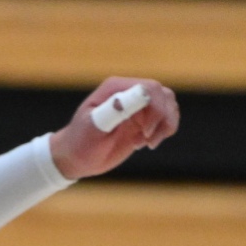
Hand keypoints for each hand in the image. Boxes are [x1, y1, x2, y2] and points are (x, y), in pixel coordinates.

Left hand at [47, 77, 181, 180]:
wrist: (76, 157)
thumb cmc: (80, 142)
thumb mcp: (93, 128)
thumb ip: (113, 110)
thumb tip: (133, 95)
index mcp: (116, 89)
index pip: (150, 88)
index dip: (156, 109)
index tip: (146, 133)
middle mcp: (129, 93)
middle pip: (163, 95)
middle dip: (162, 119)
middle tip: (147, 141)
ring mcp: (138, 106)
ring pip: (169, 104)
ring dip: (165, 126)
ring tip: (147, 143)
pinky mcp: (144, 119)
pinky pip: (166, 117)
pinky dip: (164, 131)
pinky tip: (146, 143)